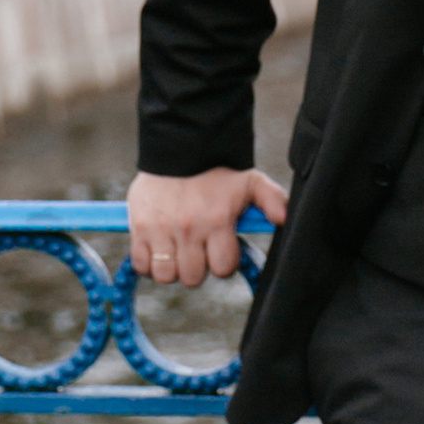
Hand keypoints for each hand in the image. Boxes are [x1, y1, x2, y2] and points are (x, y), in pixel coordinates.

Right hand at [126, 166, 287, 288]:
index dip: (224, 263)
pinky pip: (140, 264)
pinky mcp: (139, 227)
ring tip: (178, 251)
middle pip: (193, 277)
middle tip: (198, 251)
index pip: (223, 268)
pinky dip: (148, 263)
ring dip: (173, 268)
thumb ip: (272, 200)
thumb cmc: (217, 170)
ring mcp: (161, 229)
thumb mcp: (251, 181)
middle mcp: (189, 228)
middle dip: (198, 268)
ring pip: (166, 276)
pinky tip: (159, 249)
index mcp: (217, 221)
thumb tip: (284, 219)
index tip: (221, 250)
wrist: (179, 146)